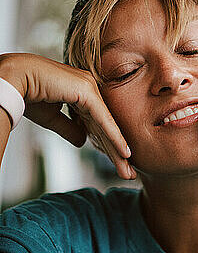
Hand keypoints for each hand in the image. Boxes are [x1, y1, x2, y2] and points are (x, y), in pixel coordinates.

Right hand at [0, 52, 134, 179]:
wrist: (14, 80)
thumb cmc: (28, 95)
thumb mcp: (52, 118)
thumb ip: (69, 129)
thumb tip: (83, 142)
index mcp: (82, 91)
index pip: (98, 123)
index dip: (107, 144)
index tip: (117, 163)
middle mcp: (89, 87)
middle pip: (106, 126)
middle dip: (117, 151)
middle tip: (128, 172)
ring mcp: (90, 87)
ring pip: (107, 125)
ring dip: (118, 150)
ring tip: (128, 171)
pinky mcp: (86, 90)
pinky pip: (103, 119)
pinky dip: (114, 137)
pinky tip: (124, 152)